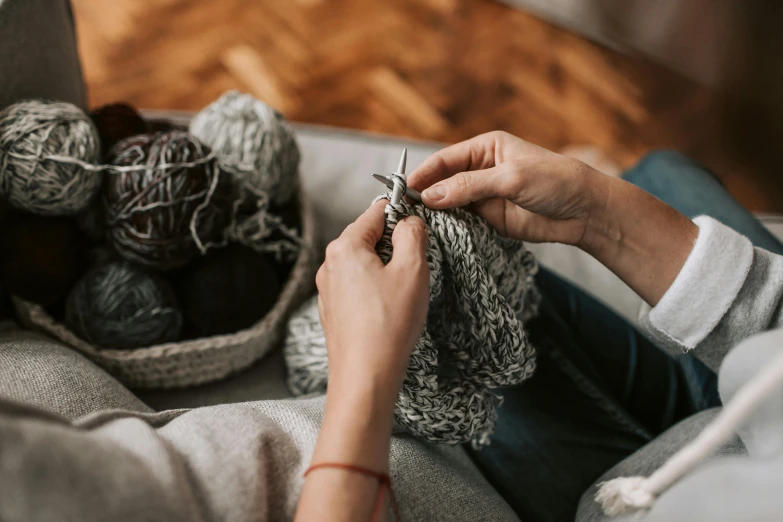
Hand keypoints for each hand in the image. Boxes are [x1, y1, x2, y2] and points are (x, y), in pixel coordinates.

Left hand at [296, 203, 428, 521]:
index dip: (403, 213)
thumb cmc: (389, 324)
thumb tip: (410, 221)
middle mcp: (330, 264)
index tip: (421, 224)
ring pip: (365, 263)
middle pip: (369, 237)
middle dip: (396, 246)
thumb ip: (413, 234)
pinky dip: (377, 291)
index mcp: (345, 246)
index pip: (377, 211)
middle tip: (416, 268)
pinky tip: (390, 311)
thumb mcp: (413, 270)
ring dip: (387, 270)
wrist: (365, 377)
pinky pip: (359, 287)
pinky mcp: (333, 311)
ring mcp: (328, 289)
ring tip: (404, 295)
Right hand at [410, 130, 697, 305]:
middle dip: (426, 194)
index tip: (405, 189)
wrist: (585, 211)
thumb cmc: (554, 181)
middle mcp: (480, 170)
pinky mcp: (490, 219)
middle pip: (443, 182)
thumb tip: (430, 196)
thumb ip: (469, 187)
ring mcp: (484, 196)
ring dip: (436, 213)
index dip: (424, 174)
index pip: (444, 159)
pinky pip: (463, 223)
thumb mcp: (510, 178)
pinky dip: (450, 228)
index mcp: (485, 148)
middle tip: (404, 211)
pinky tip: (438, 234)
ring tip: (417, 225)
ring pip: (450, 204)